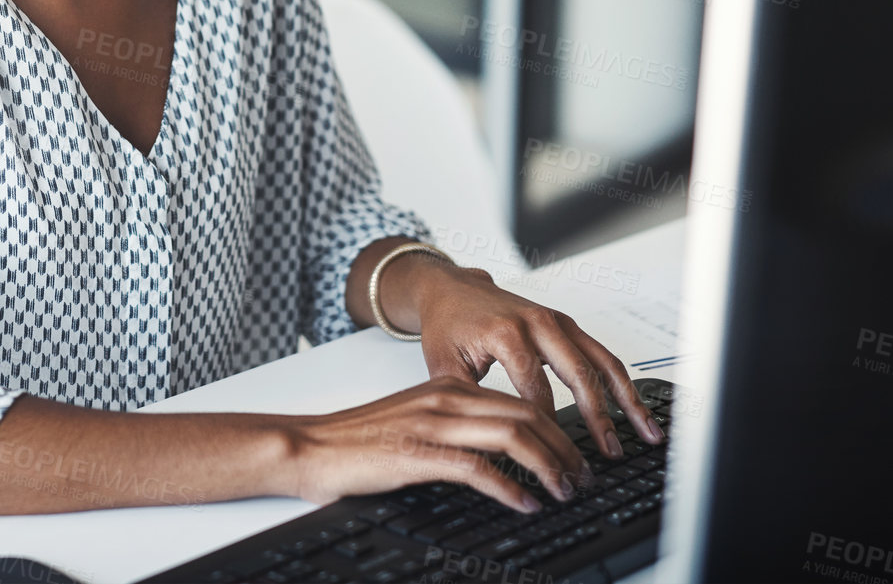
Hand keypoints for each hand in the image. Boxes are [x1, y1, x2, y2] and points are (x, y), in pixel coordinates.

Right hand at [284, 376, 591, 509]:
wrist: (310, 445)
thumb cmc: (357, 440)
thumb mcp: (414, 419)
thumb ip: (452, 423)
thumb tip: (497, 449)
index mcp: (446, 388)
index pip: (519, 400)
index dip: (557, 429)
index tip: (574, 455)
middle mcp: (444, 399)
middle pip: (526, 414)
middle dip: (565, 448)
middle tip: (582, 476)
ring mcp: (432, 425)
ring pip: (512, 435)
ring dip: (548, 466)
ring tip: (564, 491)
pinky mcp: (418, 454)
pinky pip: (478, 468)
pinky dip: (510, 488)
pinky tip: (525, 504)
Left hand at [388, 253, 664, 458]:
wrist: (450, 288)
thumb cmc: (447, 326)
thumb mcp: (444, 366)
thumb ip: (469, 404)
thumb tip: (489, 446)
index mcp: (505, 334)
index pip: (536, 392)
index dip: (549, 429)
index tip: (558, 459)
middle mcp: (536, 323)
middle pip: (578, 375)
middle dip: (598, 417)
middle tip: (611, 452)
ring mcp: (555, 321)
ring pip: (601, 362)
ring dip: (626, 399)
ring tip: (647, 433)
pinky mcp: (565, 324)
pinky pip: (601, 353)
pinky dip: (622, 382)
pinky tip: (636, 408)